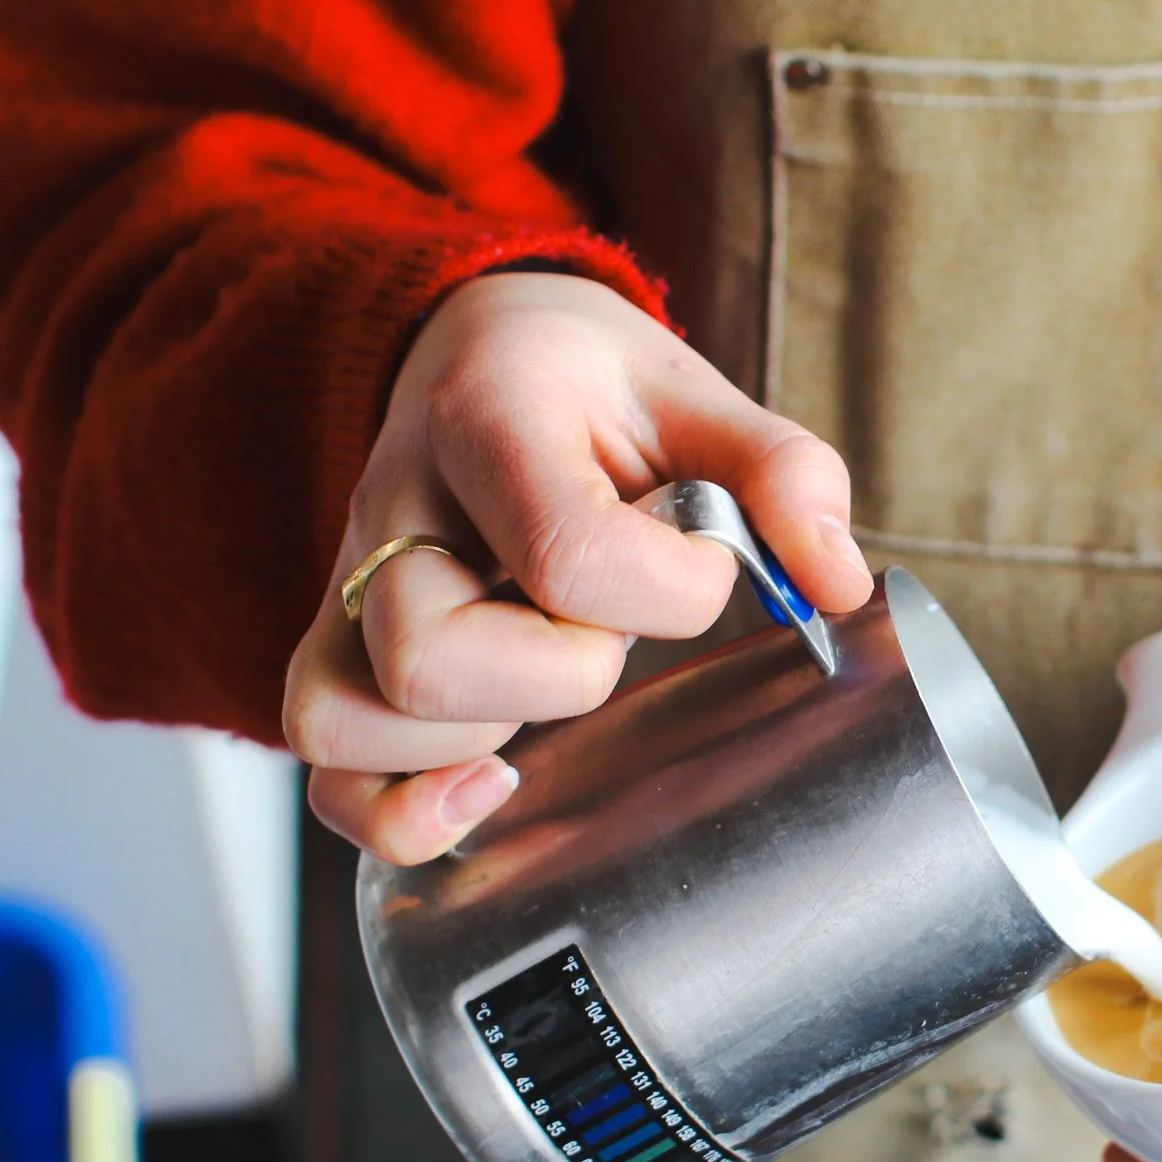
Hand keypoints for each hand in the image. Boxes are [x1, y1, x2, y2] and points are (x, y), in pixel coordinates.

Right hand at [283, 273, 872, 862]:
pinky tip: (488, 791)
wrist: (474, 352)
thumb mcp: (697, 394)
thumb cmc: (588, 389)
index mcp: (490, 418)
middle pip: (430, 654)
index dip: (665, 591)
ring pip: (350, 716)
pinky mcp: (341, 650)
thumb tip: (837, 580)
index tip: (704, 565)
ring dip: (474, 739)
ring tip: (549, 686)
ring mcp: (352, 588)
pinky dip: (395, 808)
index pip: (564, 551)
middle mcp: (394, 508)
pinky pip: (323, 764)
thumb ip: (783, 474)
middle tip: (608, 632)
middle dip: (560, 676)